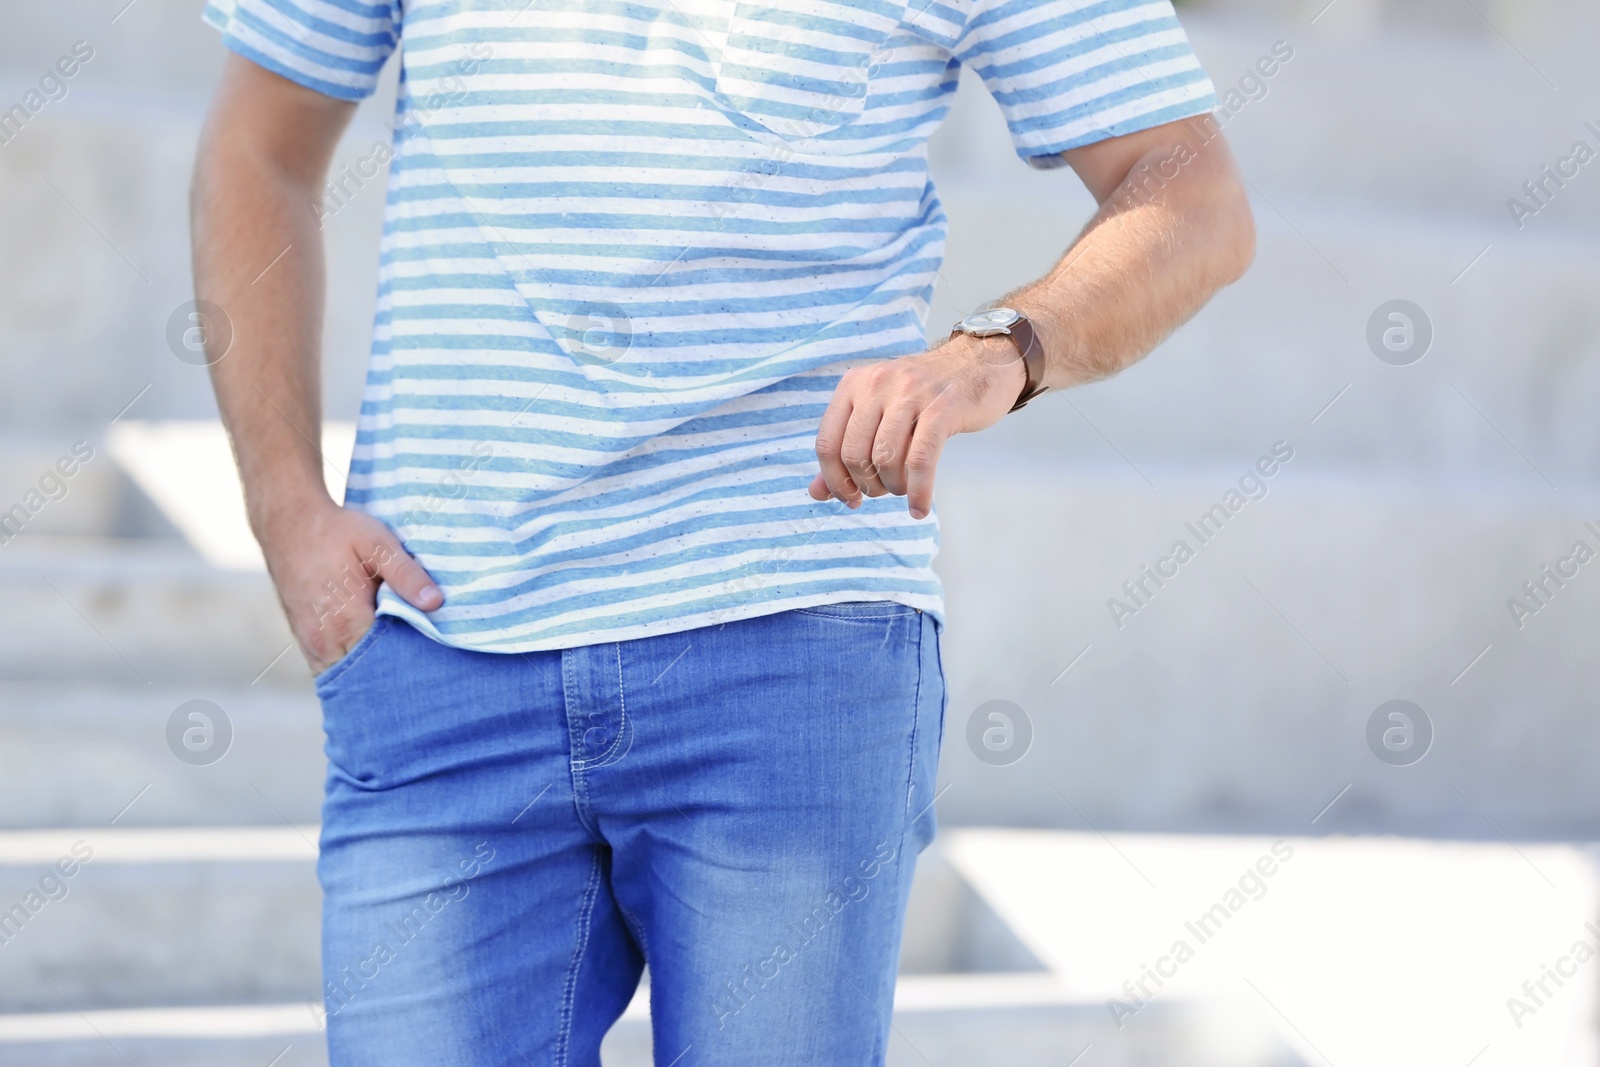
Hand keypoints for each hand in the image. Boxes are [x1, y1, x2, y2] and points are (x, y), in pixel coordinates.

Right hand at [257, 498, 442, 673]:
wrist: (288, 522)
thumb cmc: (336, 531)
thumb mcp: (378, 544)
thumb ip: (407, 575)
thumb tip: (435, 603)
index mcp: (347, 621)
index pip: (386, 662)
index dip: (410, 662)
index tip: (431, 659)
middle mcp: (325, 641)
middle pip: (366, 676)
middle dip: (391, 674)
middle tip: (420, 667)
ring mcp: (311, 644)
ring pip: (345, 676)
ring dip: (369, 674)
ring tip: (397, 664)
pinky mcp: (304, 640)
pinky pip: (329, 668)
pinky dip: (351, 667)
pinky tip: (372, 657)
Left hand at [810, 336, 1027, 518]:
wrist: (979, 362)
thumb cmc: (924, 397)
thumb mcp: (879, 414)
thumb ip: (845, 450)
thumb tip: (816, 493)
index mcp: (854, 383)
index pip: (827, 443)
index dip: (834, 481)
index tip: (849, 498)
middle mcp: (877, 383)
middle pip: (854, 455)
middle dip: (866, 486)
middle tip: (883, 491)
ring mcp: (910, 393)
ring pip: (885, 459)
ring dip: (893, 487)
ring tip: (905, 489)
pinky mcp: (942, 407)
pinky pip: (920, 460)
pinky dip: (918, 492)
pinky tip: (919, 508)